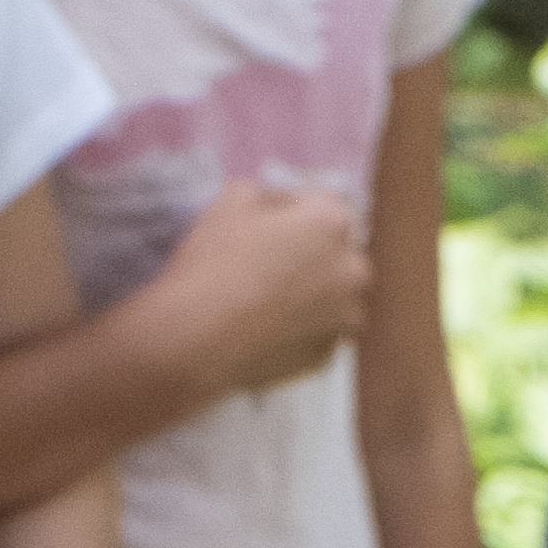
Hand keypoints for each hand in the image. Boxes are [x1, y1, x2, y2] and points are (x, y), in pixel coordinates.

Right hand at [140, 181, 368, 402]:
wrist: (194, 343)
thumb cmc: (210, 265)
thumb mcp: (227, 201)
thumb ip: (263, 192)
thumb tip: (277, 205)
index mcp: (331, 223)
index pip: (322, 203)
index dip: (290, 210)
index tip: (261, 225)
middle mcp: (353, 269)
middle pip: (335, 251)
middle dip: (308, 253)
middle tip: (263, 265)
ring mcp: (344, 316)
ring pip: (331, 296)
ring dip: (308, 294)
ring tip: (262, 302)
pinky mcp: (326, 355)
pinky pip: (316, 333)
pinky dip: (297, 329)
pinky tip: (261, 329)